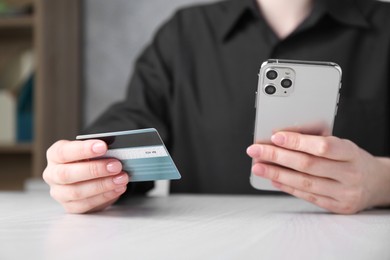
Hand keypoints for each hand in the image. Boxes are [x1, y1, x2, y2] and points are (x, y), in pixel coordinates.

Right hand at [43, 140, 128, 213]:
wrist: (89, 176)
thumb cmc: (89, 159)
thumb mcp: (90, 150)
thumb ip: (97, 150)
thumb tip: (115, 151)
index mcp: (55, 155)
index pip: (64, 152)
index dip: (83, 149)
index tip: (102, 147)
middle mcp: (52, 174)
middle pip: (67, 174)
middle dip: (95, 170)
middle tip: (116, 165)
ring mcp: (59, 193)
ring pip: (76, 192)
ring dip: (103, 185)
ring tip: (121, 178)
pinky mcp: (70, 206)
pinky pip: (86, 204)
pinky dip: (105, 196)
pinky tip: (117, 188)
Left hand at [247, 132, 389, 213]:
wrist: (375, 183)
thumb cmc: (352, 160)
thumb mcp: (342, 145)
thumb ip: (316, 142)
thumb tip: (281, 139)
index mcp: (350, 153)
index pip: (322, 146)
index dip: (297, 142)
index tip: (275, 137)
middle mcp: (349, 174)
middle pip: (307, 165)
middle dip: (277, 156)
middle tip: (256, 150)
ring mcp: (344, 193)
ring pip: (304, 183)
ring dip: (276, 174)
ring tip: (258, 166)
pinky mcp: (337, 206)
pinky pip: (307, 196)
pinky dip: (287, 187)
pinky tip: (273, 179)